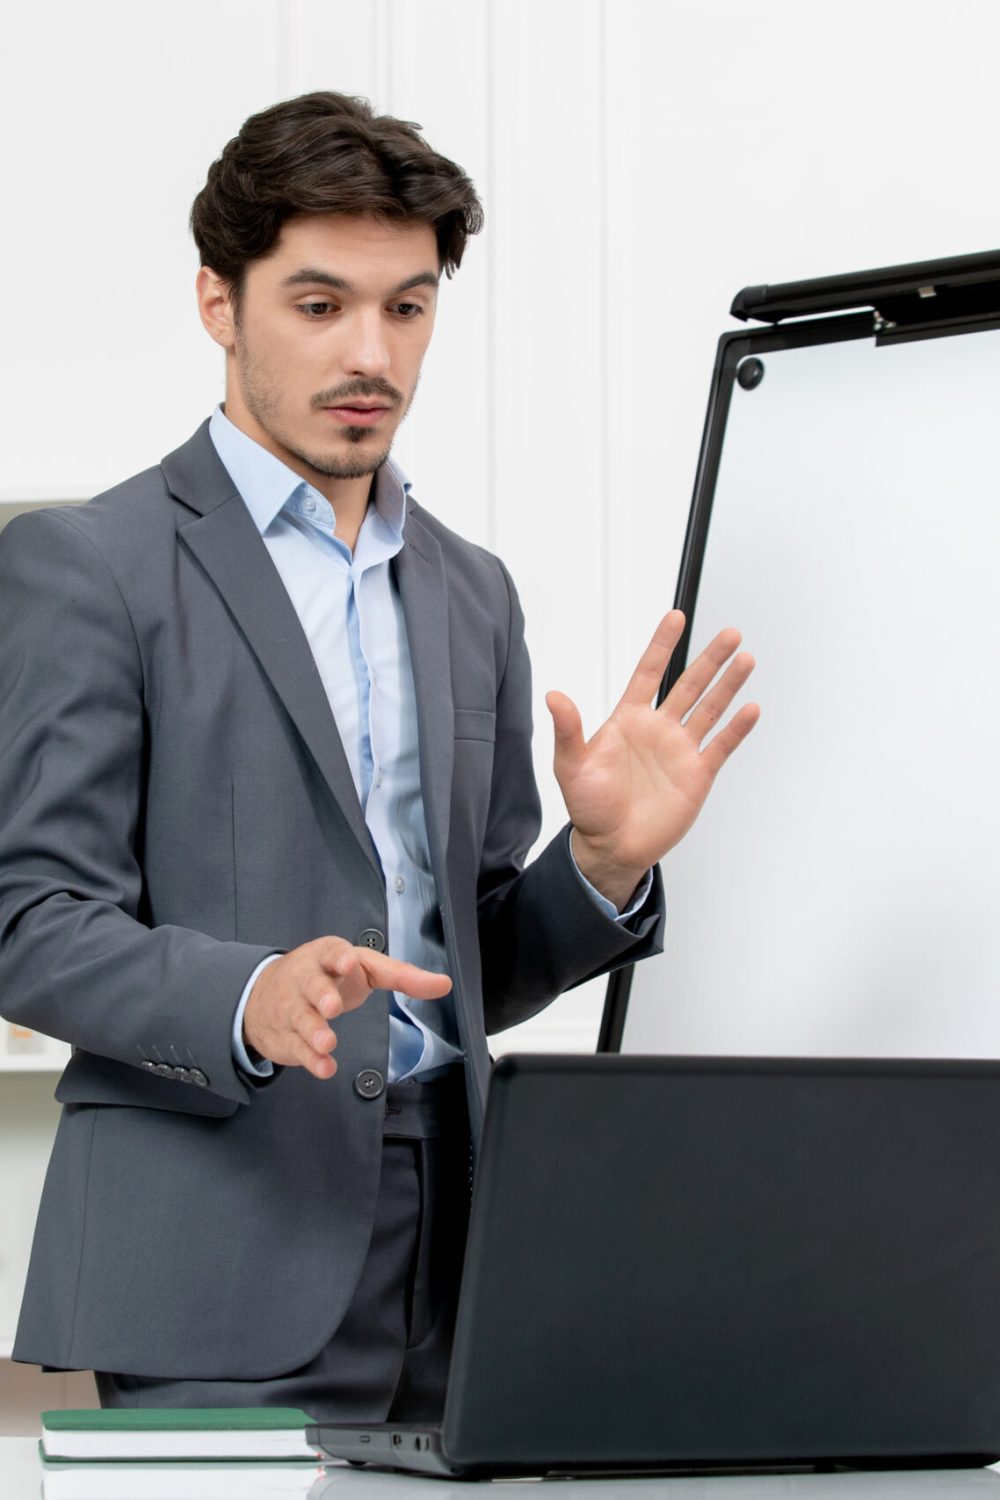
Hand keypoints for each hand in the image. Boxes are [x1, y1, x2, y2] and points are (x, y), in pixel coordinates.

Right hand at [243, 936, 451, 1080]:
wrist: (265, 995)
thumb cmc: (327, 976)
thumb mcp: (363, 968)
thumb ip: (402, 976)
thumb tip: (443, 984)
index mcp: (326, 957)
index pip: (331, 951)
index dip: (338, 956)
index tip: (346, 962)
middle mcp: (306, 979)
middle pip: (311, 984)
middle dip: (321, 994)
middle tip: (332, 1006)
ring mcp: (292, 1008)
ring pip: (301, 1018)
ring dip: (315, 1030)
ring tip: (328, 1042)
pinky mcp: (287, 1036)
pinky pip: (298, 1048)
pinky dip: (311, 1059)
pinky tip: (324, 1067)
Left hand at [546, 609, 759, 910]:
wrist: (611, 847)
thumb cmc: (589, 807)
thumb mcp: (571, 766)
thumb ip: (568, 730)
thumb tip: (554, 697)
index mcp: (628, 720)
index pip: (649, 673)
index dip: (661, 645)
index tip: (676, 617)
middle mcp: (658, 729)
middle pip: (689, 684)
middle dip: (709, 658)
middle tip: (729, 633)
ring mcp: (680, 750)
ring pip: (710, 709)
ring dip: (728, 684)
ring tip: (745, 658)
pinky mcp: (697, 774)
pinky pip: (721, 745)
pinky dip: (736, 728)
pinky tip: (750, 709)